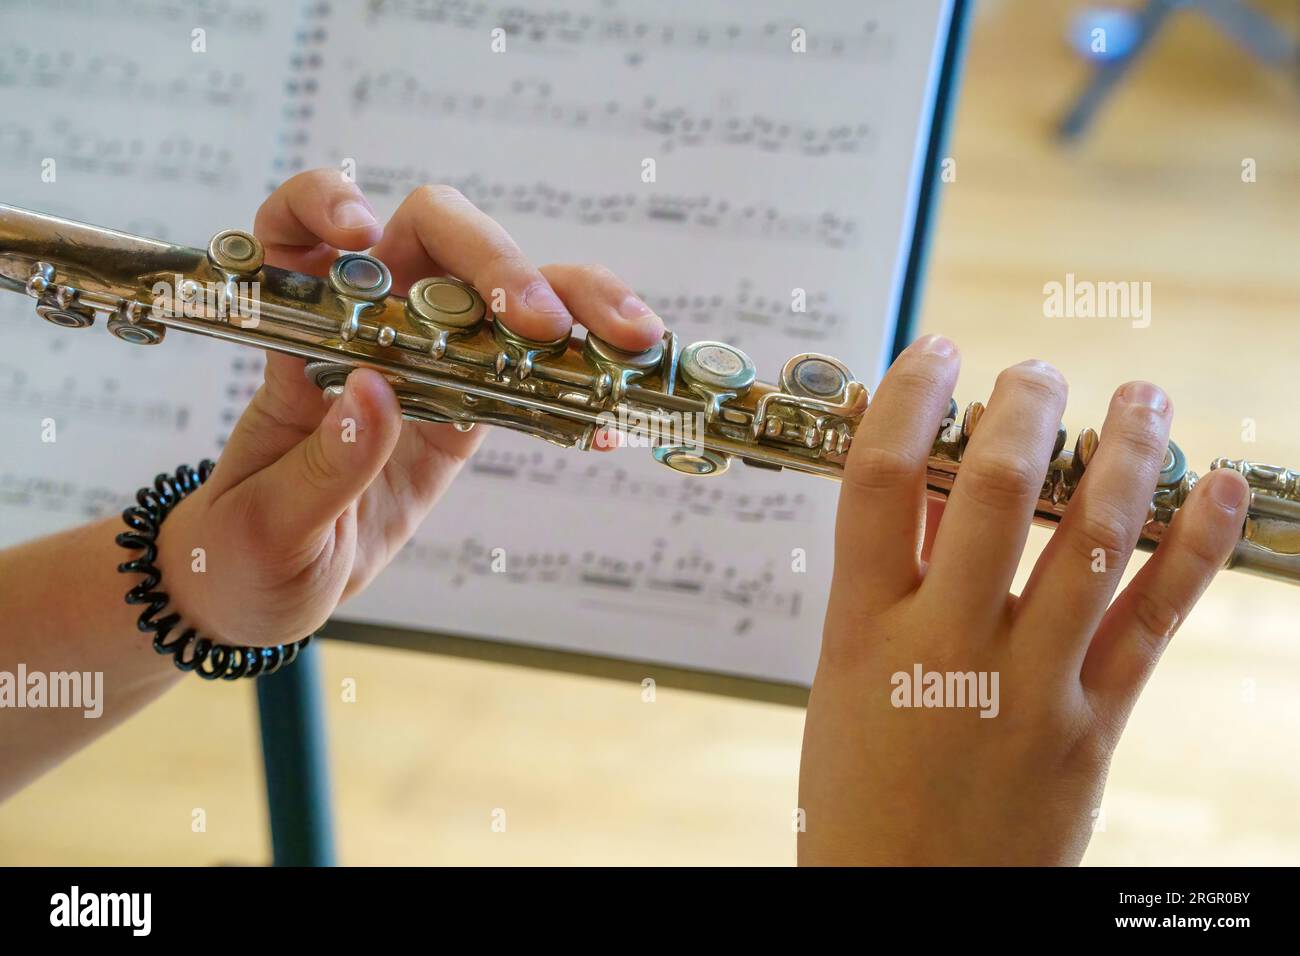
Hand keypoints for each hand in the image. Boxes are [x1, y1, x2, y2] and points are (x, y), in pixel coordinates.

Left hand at [156, 169, 662, 645]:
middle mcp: (368, 329)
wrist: (266, 594)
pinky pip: (534, 378)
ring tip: (630, 341)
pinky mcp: (470, 410)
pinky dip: (581, 385)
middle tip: (540, 321)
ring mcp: (429, 363)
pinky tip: (612, 415)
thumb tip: (376, 392)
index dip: (325, 203)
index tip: (357, 233)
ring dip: (574, 301)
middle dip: (497, 259)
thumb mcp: (266, 524)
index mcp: (294, 336)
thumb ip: (323, 465)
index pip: (297, 232)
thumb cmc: (242, 549)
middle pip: (437, 240)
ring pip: (506, 295)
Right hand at [798, 335, 1248, 864]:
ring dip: (1126, 452)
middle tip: (1036, 372)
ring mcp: (1029, 689)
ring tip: (1140, 397)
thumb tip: (935, 482)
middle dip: (1026, 406)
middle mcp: (948, 650)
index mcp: (863, 633)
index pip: (880, 482)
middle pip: (999, 492)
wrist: (911, 906)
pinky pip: (1155, 619)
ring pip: (1096, 541)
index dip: (908, 398)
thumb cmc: (860, 795)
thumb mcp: (844, 679)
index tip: (934, 356)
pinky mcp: (1093, 725)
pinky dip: (1196, 544)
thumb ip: (888, 580)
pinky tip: (1215, 484)